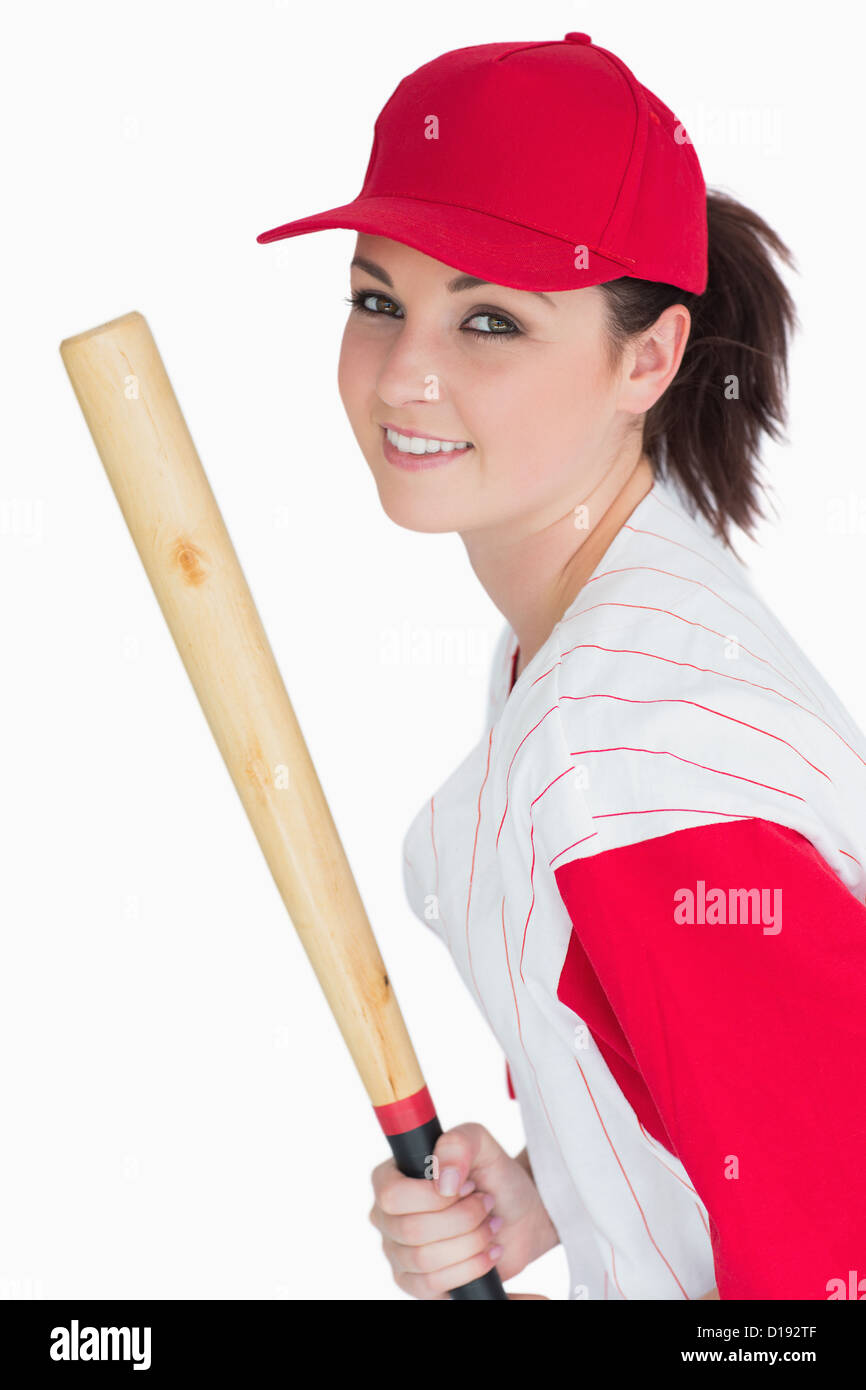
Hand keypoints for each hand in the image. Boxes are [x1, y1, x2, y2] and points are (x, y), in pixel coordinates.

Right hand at [369, 1121, 559, 1299]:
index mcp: (390, 1179)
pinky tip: (489, 1253)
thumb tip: (444, 1182)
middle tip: (486, 1204)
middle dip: (463, 1219)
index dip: (432, 1197)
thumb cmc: (494, 1176)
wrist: (519, 1214)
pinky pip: (433, 1286)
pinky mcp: (418, 1284)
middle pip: (412, 1230)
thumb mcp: (480, 1144)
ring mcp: (399, 1254)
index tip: (468, 1187)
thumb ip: (458, 1144)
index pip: (392, 1196)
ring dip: (471, 1242)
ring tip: (491, 1226)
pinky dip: (471, 1269)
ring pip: (425, 1261)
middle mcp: (387, 1218)